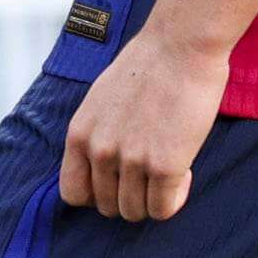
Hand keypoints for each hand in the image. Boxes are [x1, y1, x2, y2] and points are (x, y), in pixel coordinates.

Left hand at [59, 19, 223, 222]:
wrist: (181, 45)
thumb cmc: (148, 65)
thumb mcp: (101, 99)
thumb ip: (97, 133)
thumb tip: (102, 165)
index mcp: (79, 135)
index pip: (73, 193)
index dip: (96, 195)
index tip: (118, 183)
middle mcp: (100, 151)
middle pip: (107, 206)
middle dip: (130, 196)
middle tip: (150, 175)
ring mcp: (132, 160)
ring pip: (135, 212)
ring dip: (153, 199)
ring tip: (169, 170)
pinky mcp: (165, 166)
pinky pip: (164, 208)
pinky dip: (176, 198)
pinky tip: (184, 173)